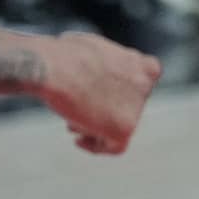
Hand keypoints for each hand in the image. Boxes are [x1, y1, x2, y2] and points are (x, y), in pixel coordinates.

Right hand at [37, 29, 163, 154]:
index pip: (138, 87)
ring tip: (72, 122)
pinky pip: (115, 147)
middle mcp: (145, 84)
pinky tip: (78, 140)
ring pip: (120, 126)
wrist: (53, 67)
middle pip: (127, 107)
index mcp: (143, 64)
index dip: (117, 95)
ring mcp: (137, 105)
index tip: (97, 98)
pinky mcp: (126, 127)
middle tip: (82, 111)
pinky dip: (96, 146)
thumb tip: (98, 79)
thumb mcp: (96, 51)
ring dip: (98, 127)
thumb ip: (109, 67)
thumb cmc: (64, 56)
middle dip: (104, 111)